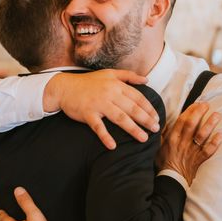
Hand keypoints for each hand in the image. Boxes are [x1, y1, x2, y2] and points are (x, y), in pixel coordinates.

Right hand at [44, 70, 159, 149]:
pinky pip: (98, 127)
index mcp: (116, 85)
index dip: (149, 108)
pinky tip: (112, 146)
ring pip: (120, 118)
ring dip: (133, 129)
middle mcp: (110, 93)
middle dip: (146, 119)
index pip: (138, 97)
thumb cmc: (88, 82)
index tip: (157, 118)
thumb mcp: (109, 74)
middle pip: (132, 108)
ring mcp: (98, 104)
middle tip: (156, 129)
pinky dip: (105, 137)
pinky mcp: (87, 113)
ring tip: (143, 138)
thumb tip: (146, 80)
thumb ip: (128, 76)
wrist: (64, 87)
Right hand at [157, 102, 221, 185]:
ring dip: (210, 125)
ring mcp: (191, 151)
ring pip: (201, 136)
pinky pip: (208, 151)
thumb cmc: (164, 163)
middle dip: (200, 113)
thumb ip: (164, 135)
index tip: (196, 104)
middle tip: (207, 105)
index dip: (189, 111)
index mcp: (172, 139)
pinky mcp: (198, 159)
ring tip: (217, 115)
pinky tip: (221, 135)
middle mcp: (182, 143)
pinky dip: (215, 143)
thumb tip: (165, 123)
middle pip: (191, 125)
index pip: (181, 121)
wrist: (171, 180)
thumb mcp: (159, 147)